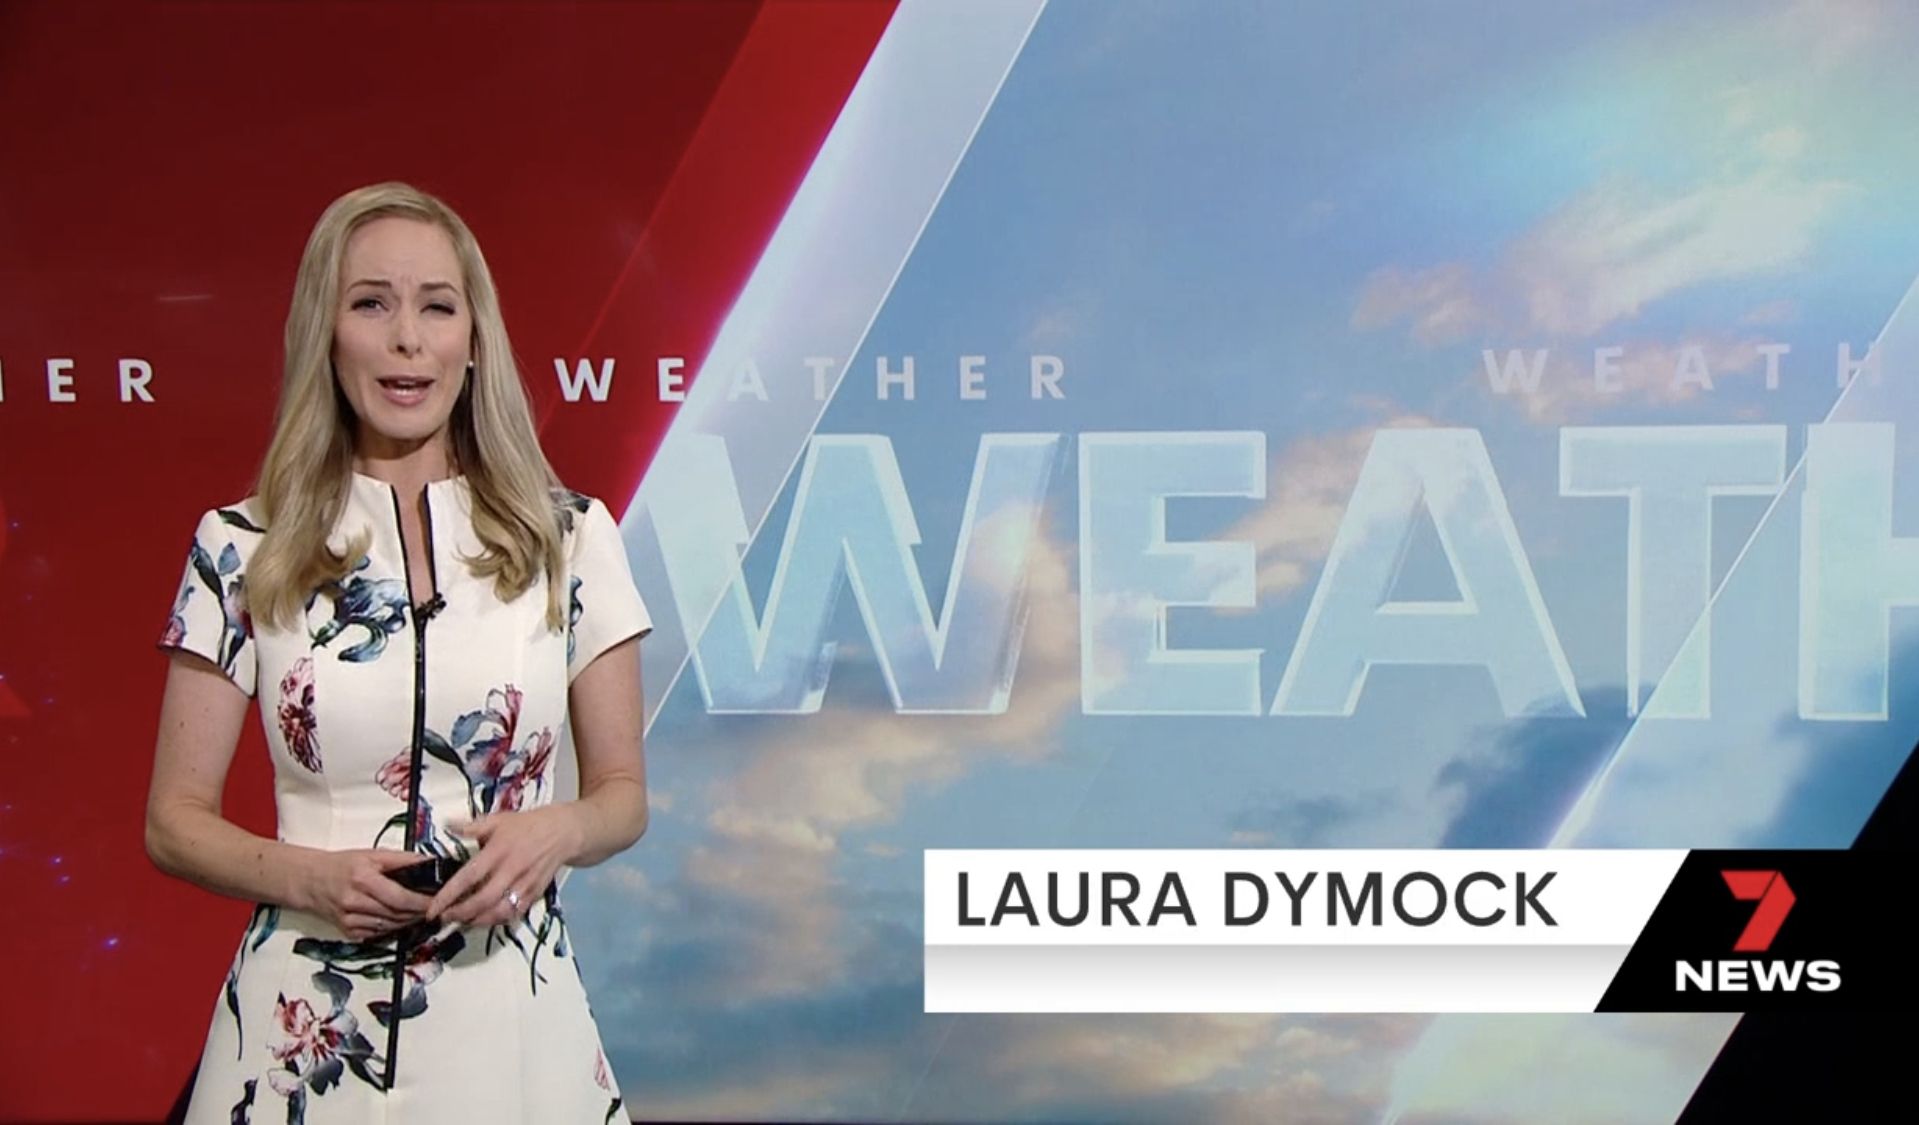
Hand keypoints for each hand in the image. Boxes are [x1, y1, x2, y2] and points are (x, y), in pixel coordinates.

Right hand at [306, 849, 433, 940]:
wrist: (310, 881)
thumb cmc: (342, 865)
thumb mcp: (373, 854)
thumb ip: (404, 860)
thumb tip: (432, 863)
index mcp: (362, 880)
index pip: (400, 898)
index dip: (423, 902)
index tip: (439, 900)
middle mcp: (354, 903)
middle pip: (398, 914)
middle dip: (420, 912)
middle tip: (436, 907)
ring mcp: (350, 921)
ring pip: (391, 926)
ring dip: (410, 920)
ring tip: (422, 911)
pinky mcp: (349, 933)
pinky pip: (379, 933)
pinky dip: (394, 926)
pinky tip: (402, 918)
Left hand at [428, 807, 582, 927]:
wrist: (564, 833)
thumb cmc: (529, 825)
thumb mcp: (498, 820)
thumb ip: (471, 826)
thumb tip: (447, 825)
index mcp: (499, 850)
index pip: (469, 876)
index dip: (449, 895)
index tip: (433, 908)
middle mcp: (512, 870)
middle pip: (483, 900)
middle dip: (460, 914)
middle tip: (444, 918)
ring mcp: (524, 884)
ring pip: (499, 912)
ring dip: (478, 921)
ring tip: (462, 922)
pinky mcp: (534, 894)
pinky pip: (514, 914)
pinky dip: (497, 921)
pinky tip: (484, 920)